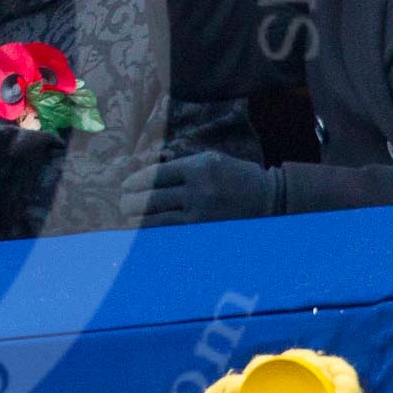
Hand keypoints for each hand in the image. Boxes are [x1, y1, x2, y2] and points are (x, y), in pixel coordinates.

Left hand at [122, 152, 282, 226]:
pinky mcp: (205, 230)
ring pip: (157, 218)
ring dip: (137, 219)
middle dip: (130, 201)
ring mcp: (201, 212)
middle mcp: (198, 189)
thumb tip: (150, 171)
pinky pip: (171, 232)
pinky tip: (142, 231)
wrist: (270, 199)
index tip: (125, 186)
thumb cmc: (237, 176)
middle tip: (122, 203)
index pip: (156, 175)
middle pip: (152, 197)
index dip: (135, 182)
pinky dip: (153, 231)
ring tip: (127, 218)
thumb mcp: (212, 159)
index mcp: (199, 166)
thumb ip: (183, 164)